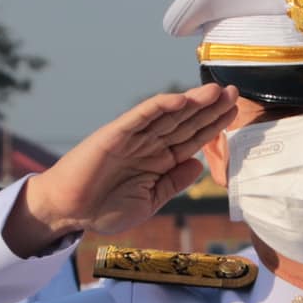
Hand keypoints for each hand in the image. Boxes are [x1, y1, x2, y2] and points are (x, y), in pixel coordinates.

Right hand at [7, 85, 239, 255]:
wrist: (68, 211)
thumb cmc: (104, 209)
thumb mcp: (149, 201)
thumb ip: (173, 183)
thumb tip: (198, 165)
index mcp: (159, 161)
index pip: (192, 139)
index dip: (213, 126)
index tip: (234, 113)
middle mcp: (149, 144)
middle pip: (185, 122)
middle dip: (210, 109)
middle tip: (234, 93)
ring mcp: (133, 137)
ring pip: (168, 115)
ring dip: (192, 103)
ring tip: (215, 91)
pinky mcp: (115, 134)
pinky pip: (140, 117)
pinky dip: (160, 106)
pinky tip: (180, 99)